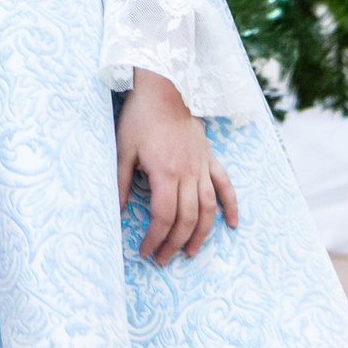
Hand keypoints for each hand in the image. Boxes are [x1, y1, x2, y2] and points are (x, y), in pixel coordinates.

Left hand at [116, 69, 237, 263]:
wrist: (166, 89)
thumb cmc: (141, 118)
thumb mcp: (122, 150)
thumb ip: (118, 182)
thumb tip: (115, 212)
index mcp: (165, 173)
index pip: (164, 216)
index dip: (154, 238)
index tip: (144, 250)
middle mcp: (188, 174)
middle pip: (187, 219)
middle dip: (174, 243)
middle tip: (162, 258)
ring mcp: (202, 167)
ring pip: (208, 209)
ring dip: (201, 234)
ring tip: (191, 252)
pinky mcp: (210, 159)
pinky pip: (225, 186)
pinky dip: (231, 206)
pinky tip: (232, 225)